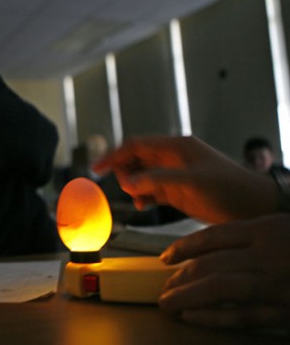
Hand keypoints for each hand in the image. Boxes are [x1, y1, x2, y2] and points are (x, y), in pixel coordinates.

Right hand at [93, 136, 277, 223]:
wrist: (256, 208)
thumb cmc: (230, 190)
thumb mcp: (190, 183)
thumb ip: (156, 180)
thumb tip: (126, 182)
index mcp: (176, 147)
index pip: (136, 145)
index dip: (114, 155)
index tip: (97, 168)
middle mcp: (173, 158)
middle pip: (137, 159)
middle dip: (124, 172)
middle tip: (118, 186)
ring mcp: (176, 174)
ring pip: (143, 175)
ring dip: (134, 186)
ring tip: (134, 198)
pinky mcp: (179, 191)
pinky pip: (153, 189)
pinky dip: (144, 196)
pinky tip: (143, 204)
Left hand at [159, 214, 289, 330]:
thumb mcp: (285, 231)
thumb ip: (255, 237)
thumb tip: (217, 248)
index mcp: (266, 230)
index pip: (212, 236)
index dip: (183, 247)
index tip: (165, 257)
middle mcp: (267, 256)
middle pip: (209, 264)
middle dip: (180, 277)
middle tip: (165, 287)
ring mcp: (275, 285)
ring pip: (217, 288)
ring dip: (186, 296)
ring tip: (168, 303)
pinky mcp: (286, 313)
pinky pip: (241, 316)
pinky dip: (212, 317)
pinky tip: (192, 316)